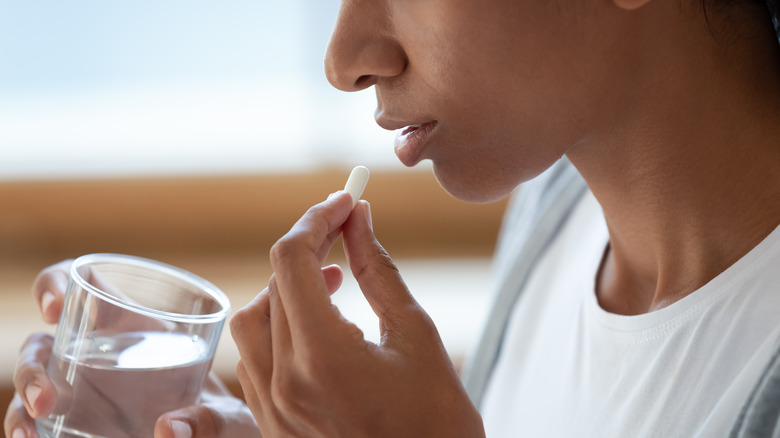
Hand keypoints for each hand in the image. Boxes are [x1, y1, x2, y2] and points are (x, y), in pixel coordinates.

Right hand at [4, 261, 260, 437]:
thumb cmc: (223, 419)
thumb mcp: (226, 418)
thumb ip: (209, 421)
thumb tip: (170, 430)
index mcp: (133, 324)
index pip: (84, 284)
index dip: (57, 283)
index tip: (56, 306)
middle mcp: (97, 352)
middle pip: (43, 342)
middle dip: (33, 366)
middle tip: (47, 398)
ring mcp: (80, 388)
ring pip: (33, 382)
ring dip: (23, 403)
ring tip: (29, 433)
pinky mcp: (73, 422)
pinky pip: (36, 421)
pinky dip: (24, 429)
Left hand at [230, 192, 484, 436]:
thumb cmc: (439, 421)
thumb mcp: (417, 334)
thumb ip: (377, 269)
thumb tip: (358, 217)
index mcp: (323, 357)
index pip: (292, 261)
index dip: (317, 220)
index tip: (345, 201)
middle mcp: (285, 384)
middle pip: (271, 286)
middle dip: (307, 247)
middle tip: (345, 230)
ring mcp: (274, 410)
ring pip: (252, 323)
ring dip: (285, 288)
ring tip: (332, 279)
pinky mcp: (274, 426)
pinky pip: (256, 360)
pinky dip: (279, 326)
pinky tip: (318, 324)